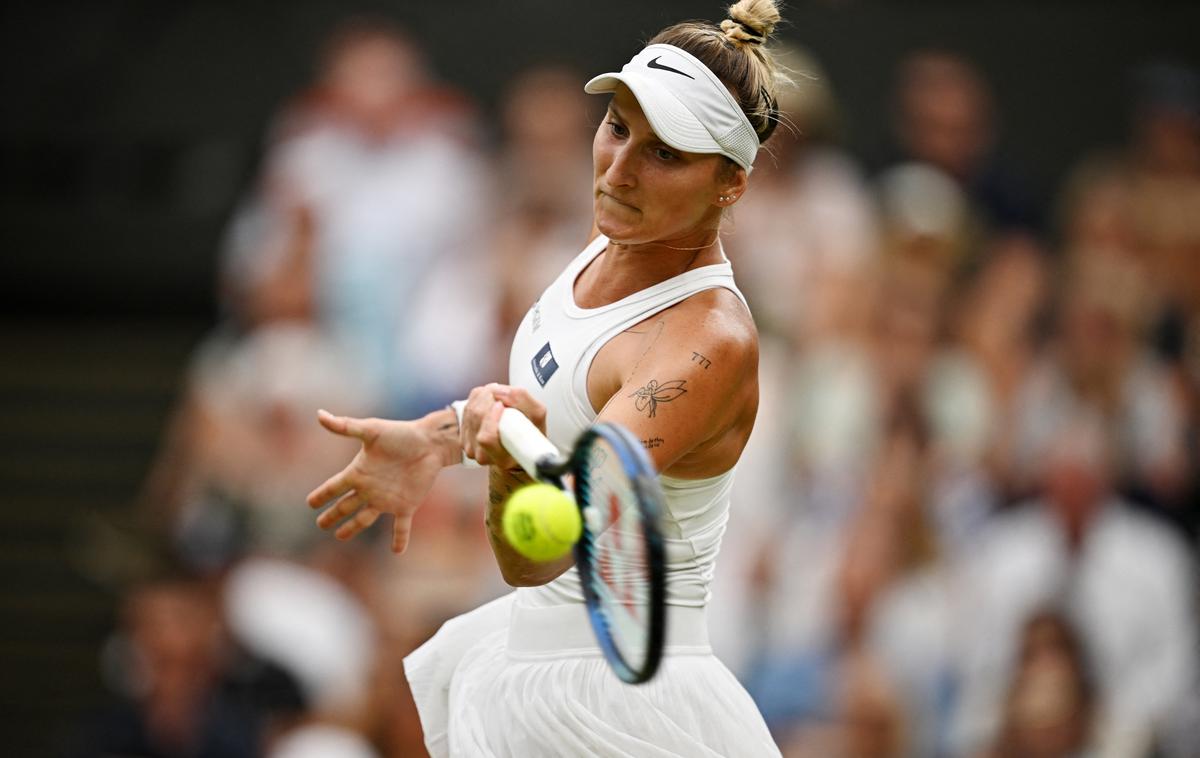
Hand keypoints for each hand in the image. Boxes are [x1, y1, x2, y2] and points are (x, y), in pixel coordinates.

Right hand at [306, 408, 456, 552]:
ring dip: (353, 528)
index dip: (322, 495)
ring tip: (341, 536)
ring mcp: (387, 499)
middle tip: (320, 524)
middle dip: (333, 515)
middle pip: (345, 506)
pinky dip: (399, 539)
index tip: (310, 503)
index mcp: (359, 472)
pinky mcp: (407, 505)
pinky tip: (397, 551)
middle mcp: (370, 488)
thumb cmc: (401, 434)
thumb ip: (345, 426)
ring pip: (364, 518)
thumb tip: (319, 415)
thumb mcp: (371, 430)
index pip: (334, 487)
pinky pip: (401, 527)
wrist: (430, 442)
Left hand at [460, 383, 546, 468]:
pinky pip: (466, 409)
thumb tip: (501, 392)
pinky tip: (489, 400)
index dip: (492, 417)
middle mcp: (483, 455)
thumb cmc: (529, 436)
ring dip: (484, 395)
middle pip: (476, 417)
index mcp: (503, 458)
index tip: (502, 405)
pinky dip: (477, 399)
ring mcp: (470, 447)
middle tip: (504, 394)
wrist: (518, 446)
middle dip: (489, 397)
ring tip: (499, 396)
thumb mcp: (537, 417)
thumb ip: (524, 402)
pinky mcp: (464, 436)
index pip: (487, 438)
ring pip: (470, 410)